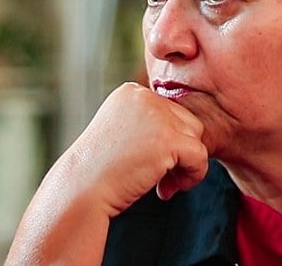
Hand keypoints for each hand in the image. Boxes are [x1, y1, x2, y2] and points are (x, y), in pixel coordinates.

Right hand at [6, 82, 208, 264]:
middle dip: (178, 152)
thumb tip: (191, 134)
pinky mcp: (168, 139)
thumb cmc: (99, 170)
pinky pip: (200, 156)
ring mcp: (157, 116)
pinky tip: (167, 189)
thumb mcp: (121, 133)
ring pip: (196, 138)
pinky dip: (193, 176)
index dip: (165, 142)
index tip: (147, 164)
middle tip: (159, 178)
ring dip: (185, 165)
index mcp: (131, 92)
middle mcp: (144, 97)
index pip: (169, 112)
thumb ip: (149, 124)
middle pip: (187, 122)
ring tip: (163, 184)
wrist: (81, 190)